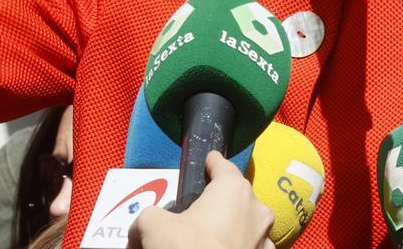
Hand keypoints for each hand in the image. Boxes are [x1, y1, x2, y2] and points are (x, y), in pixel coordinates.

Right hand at [128, 152, 273, 248]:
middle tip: (193, 213)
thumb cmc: (187, 248)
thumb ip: (148, 217)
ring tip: (203, 240)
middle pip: (234, 197)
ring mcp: (265, 241)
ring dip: (229, 229)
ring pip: (245, 226)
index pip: (222, 165)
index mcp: (234, 190)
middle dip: (216, 203)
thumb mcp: (152, 225)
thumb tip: (138, 233)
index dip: (210, 162)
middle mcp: (257, 210)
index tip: (205, 162)